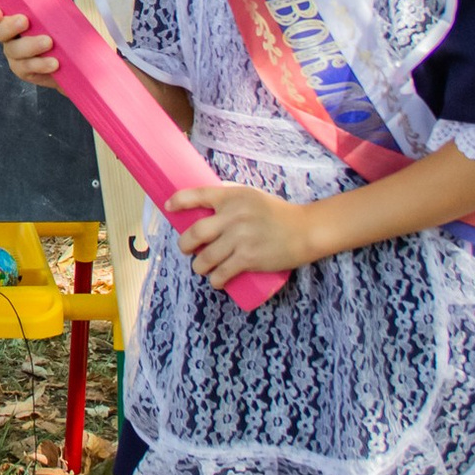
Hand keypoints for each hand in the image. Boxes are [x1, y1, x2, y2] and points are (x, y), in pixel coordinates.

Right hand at [0, 4, 61, 91]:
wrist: (75, 59)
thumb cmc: (64, 30)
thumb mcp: (59, 14)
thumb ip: (51, 5)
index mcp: (13, 19)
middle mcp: (9, 37)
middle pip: (0, 32)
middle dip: (10, 26)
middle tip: (25, 21)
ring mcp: (15, 56)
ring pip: (15, 51)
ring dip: (31, 45)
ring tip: (48, 42)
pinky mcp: (25, 71)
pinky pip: (28, 68)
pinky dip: (41, 64)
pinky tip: (54, 63)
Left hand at [171, 185, 321, 289]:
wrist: (306, 230)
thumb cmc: (277, 213)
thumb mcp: (251, 195)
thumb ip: (229, 197)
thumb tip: (202, 203)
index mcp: (233, 196)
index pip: (197, 194)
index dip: (179, 201)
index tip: (169, 208)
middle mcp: (234, 215)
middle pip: (195, 232)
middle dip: (185, 245)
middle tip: (186, 249)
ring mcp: (240, 238)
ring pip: (205, 257)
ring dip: (198, 266)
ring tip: (200, 267)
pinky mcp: (249, 258)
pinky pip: (222, 273)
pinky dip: (215, 280)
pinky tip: (215, 280)